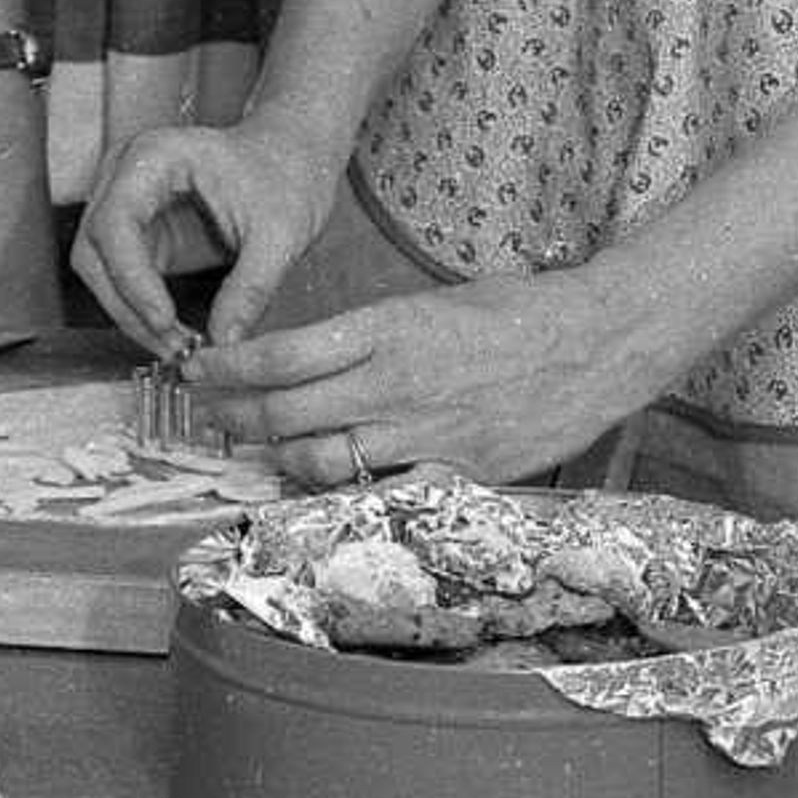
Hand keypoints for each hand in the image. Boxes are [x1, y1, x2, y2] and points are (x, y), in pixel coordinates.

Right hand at [69, 110, 345, 353]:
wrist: (291, 159)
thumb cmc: (286, 176)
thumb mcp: (280, 233)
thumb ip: (251, 289)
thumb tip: (224, 344)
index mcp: (154, 157)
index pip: (116, 222)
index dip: (131, 277)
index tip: (164, 320)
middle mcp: (126, 176)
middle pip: (94, 251)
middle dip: (127, 306)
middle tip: (174, 348)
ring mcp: (128, 204)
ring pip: (99, 271)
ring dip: (131, 314)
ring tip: (179, 347)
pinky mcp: (139, 233)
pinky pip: (122, 279)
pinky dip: (141, 311)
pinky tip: (175, 334)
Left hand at [187, 263, 649, 489]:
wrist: (596, 343)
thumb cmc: (514, 313)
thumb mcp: (428, 303)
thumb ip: (369, 336)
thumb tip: (310, 358)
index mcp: (386, 329)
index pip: (281, 355)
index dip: (229, 369)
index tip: (202, 369)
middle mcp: (394, 384)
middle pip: (284, 412)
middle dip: (232, 415)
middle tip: (208, 413)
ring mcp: (424, 435)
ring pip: (317, 460)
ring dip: (272, 458)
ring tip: (252, 448)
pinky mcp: (454, 473)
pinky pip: (377, 494)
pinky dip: (339, 493)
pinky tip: (317, 487)